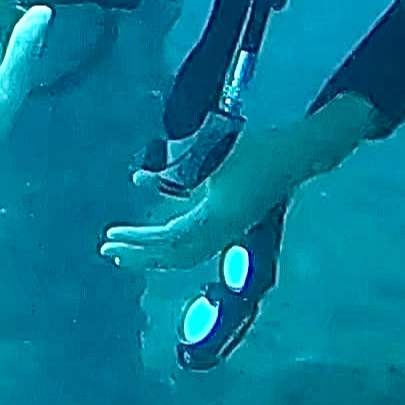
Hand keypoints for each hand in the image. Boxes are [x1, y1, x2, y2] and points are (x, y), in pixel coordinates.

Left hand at [100, 94, 378, 269]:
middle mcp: (225, 232)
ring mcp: (231, 231)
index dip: (139, 242)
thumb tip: (137, 180)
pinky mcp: (233, 224)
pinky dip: (170, 244)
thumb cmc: (254, 150)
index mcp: (219, 218)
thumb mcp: (208, 156)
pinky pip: (196, 243)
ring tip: (125, 250)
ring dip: (154, 252)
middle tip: (108, 249)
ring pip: (186, 253)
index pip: (170, 240)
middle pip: (174, 254)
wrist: (296, 153)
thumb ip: (173, 172)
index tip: (111, 238)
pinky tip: (152, 235)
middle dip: (140, 253)